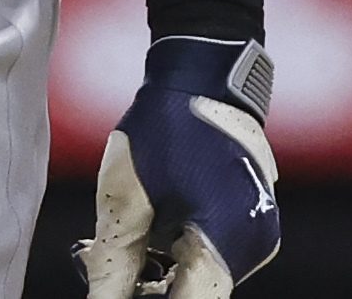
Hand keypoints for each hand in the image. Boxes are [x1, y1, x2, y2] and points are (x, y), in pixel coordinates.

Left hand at [77, 37, 279, 296]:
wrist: (204, 74)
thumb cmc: (164, 127)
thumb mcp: (127, 199)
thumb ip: (116, 263)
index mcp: (227, 243)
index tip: (113, 295)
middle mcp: (252, 247)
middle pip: (194, 294)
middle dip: (145, 290)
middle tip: (98, 266)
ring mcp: (254, 235)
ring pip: (198, 279)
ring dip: (156, 276)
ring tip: (108, 250)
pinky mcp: (248, 223)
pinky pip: (208, 256)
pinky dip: (173, 256)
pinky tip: (140, 238)